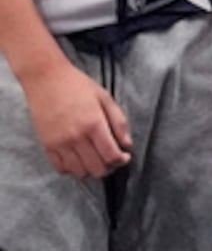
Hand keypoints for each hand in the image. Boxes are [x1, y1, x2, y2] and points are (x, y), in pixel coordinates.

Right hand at [22, 57, 129, 177]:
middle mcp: (76, 137)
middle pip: (97, 169)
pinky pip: (61, 168)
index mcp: (94, 124)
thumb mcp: (105, 98)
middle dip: (109, 167)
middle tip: (112, 158)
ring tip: (96, 158)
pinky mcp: (47, 145)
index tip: (125, 156)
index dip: (122, 161)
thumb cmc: (77, 86)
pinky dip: (73, 169)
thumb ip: (119, 122)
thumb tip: (127, 144)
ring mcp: (59, 143)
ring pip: (79, 172)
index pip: (111, 156)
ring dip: (91, 169)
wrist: (46, 79)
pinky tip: (79, 159)